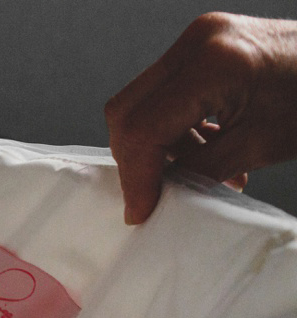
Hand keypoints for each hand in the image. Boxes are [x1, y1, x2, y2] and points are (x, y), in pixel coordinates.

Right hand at [105, 13, 296, 223]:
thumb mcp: (257, 146)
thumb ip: (197, 170)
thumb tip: (159, 196)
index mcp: (212, 64)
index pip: (143, 127)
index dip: (136, 176)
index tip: (141, 211)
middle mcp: (196, 43)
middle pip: (127, 110)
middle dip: (136, 159)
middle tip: (155, 195)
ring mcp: (197, 40)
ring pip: (140, 103)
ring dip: (155, 146)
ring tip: (193, 170)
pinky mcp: (203, 45)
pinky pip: (164, 91)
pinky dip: (172, 126)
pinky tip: (203, 145)